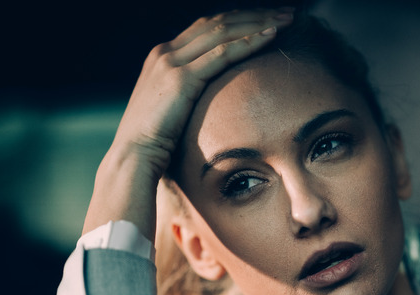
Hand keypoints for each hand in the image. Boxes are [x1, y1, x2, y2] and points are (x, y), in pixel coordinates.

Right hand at [84, 8, 294, 238]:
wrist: (133, 156)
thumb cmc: (156, 141)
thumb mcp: (173, 108)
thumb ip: (190, 94)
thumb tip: (215, 100)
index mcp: (164, 55)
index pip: (208, 26)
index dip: (241, 18)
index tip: (269, 19)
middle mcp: (166, 51)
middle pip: (218, 21)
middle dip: (256, 14)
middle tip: (286, 13)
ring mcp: (171, 62)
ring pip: (222, 31)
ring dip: (258, 23)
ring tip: (286, 21)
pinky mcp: (180, 79)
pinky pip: (221, 54)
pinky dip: (247, 43)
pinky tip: (269, 38)